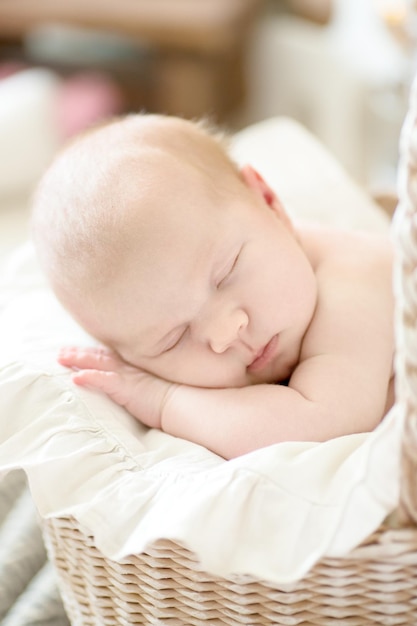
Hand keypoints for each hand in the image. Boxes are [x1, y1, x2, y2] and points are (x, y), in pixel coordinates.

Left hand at [58, 346, 176, 429]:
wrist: (185, 403)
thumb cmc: (175, 398)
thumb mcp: (158, 386)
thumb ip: (146, 383)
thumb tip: (141, 387)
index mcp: (136, 368)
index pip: (111, 356)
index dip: (94, 352)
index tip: (79, 349)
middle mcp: (129, 368)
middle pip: (100, 356)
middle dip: (79, 352)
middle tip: (62, 351)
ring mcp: (126, 377)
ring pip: (98, 363)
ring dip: (78, 360)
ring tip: (61, 358)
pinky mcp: (125, 388)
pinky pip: (104, 380)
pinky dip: (90, 377)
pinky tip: (76, 378)